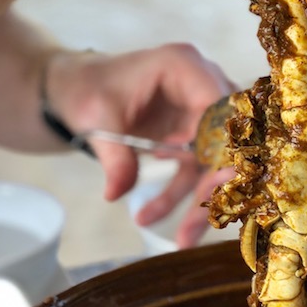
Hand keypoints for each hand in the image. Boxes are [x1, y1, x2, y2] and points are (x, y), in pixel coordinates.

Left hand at [46, 42, 235, 247]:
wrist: (80, 89)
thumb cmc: (87, 90)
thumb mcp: (96, 120)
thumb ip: (113, 155)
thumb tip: (118, 193)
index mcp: (184, 66)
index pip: (221, 107)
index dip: (222, 146)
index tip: (214, 187)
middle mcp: (205, 84)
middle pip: (227, 138)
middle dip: (214, 187)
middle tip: (196, 226)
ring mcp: (204, 110)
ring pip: (217, 161)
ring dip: (202, 202)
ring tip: (181, 241)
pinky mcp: (198, 134)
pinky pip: (200, 169)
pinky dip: (184, 197)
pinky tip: (152, 216)